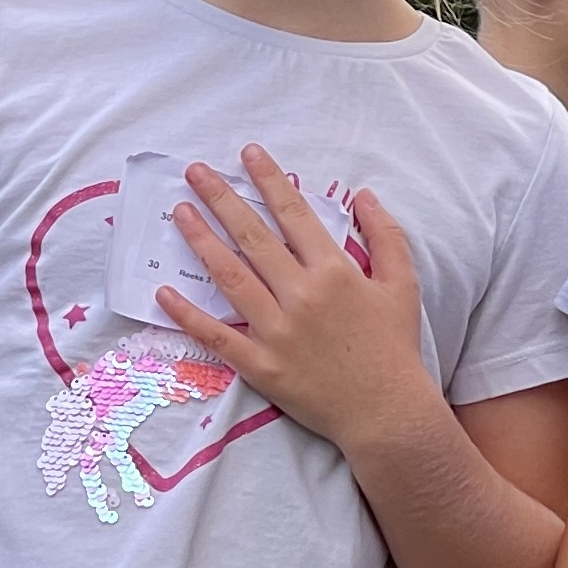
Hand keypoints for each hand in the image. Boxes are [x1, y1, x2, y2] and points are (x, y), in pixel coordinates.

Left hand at [155, 149, 431, 454]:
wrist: (388, 413)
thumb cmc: (395, 347)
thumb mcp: (403, 285)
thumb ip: (386, 235)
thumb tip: (363, 193)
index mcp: (335, 272)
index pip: (294, 215)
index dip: (269, 181)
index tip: (247, 154)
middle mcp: (302, 295)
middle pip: (253, 237)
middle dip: (222, 198)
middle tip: (195, 171)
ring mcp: (278, 331)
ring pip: (230, 277)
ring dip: (201, 241)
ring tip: (179, 212)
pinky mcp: (261, 365)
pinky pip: (217, 335)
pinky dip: (188, 314)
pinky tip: (164, 291)